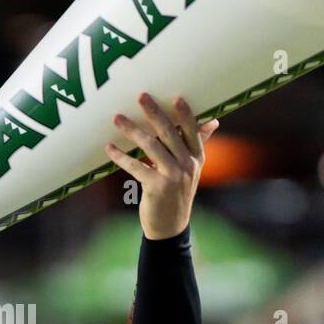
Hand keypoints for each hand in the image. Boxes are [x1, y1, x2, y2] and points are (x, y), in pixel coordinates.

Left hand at [105, 92, 218, 239]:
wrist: (170, 227)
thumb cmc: (178, 193)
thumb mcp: (192, 170)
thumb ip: (196, 145)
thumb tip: (213, 122)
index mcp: (197, 158)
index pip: (192, 130)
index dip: (184, 114)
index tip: (174, 96)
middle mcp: (187, 165)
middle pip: (169, 133)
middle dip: (154, 113)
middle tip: (140, 96)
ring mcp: (172, 177)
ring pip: (150, 146)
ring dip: (131, 130)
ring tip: (116, 118)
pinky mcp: (156, 187)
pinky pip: (135, 166)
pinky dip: (120, 156)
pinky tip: (109, 148)